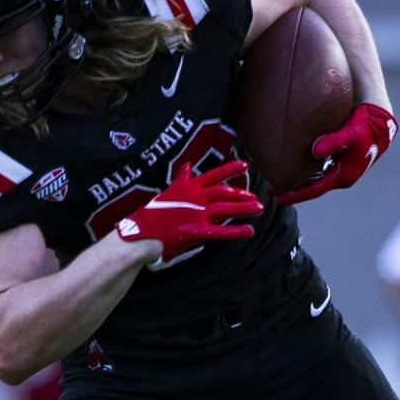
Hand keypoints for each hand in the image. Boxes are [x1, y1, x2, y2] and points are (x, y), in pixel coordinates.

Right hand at [114, 160, 262, 261]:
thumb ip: (182, 179)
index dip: (230, 169)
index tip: (245, 166)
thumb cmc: (152, 214)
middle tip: (255, 197)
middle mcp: (195, 197)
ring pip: (226, 209)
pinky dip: (236, 231)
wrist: (140, 234)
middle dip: (242, 195)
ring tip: (259, 209)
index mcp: (188, 187)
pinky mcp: (196, 231)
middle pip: (224, 193)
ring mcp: (196, 214)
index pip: (213, 174)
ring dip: (245, 209)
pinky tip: (249, 231)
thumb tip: (188, 165)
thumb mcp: (168, 191)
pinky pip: (221, 231)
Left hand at [273, 103, 395, 205]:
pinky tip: (294, 167)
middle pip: (312, 189)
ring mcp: (340, 171)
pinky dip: (305, 172)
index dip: (295, 195)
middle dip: (293, 191)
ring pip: (315, 181)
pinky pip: (319, 172)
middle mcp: (341, 177)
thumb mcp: (351, 133)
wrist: (380, 122)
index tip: (277, 198)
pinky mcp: (340, 163)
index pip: (314, 190)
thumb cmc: (365, 127)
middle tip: (272, 192)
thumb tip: (315, 150)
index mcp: (343, 176)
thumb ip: (334, 141)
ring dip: (298, 183)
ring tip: (280, 181)